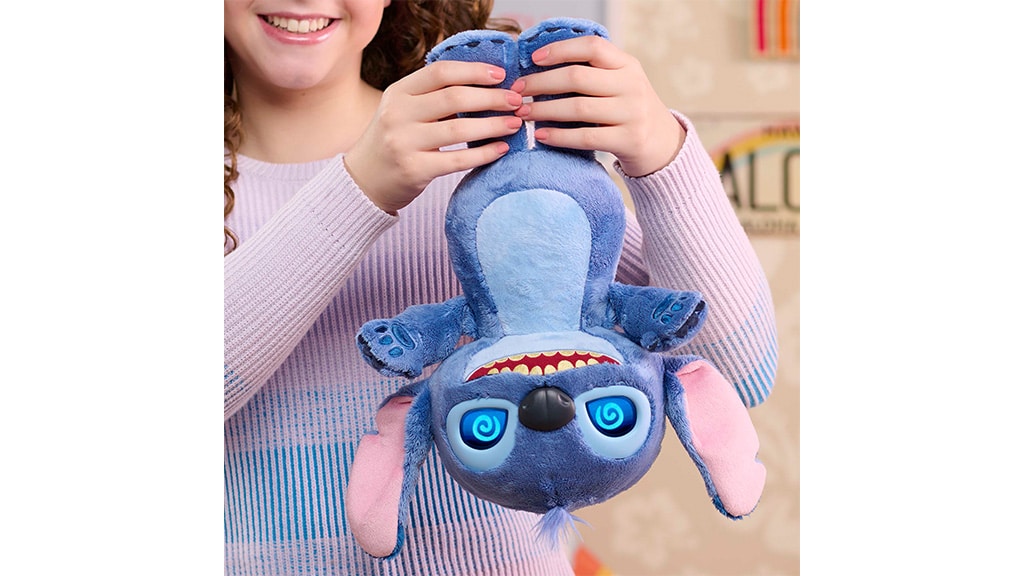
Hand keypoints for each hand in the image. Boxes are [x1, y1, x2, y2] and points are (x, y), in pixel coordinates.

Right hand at [344, 61, 523, 213]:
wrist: (364, 180)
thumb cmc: (394, 141)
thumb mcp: (404, 110)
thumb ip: (434, 96)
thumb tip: (487, 84)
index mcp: (398, 92)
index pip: (441, 72)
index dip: (474, 71)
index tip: (501, 75)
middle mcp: (398, 114)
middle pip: (454, 98)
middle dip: (492, 98)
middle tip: (517, 101)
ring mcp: (404, 143)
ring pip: (459, 130)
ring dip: (493, 125)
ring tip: (515, 124)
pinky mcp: (414, 170)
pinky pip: (458, 160)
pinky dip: (484, 154)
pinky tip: (501, 149)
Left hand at [513, 36, 685, 177]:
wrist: (662, 143)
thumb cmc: (627, 109)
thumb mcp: (619, 82)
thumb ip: (592, 72)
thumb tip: (539, 67)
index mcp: (627, 64)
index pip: (592, 47)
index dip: (560, 50)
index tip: (533, 59)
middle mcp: (631, 85)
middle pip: (577, 78)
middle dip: (541, 83)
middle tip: (518, 91)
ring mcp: (631, 113)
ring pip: (578, 108)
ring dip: (544, 110)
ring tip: (523, 113)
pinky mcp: (628, 140)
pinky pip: (586, 137)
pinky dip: (559, 136)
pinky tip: (541, 135)